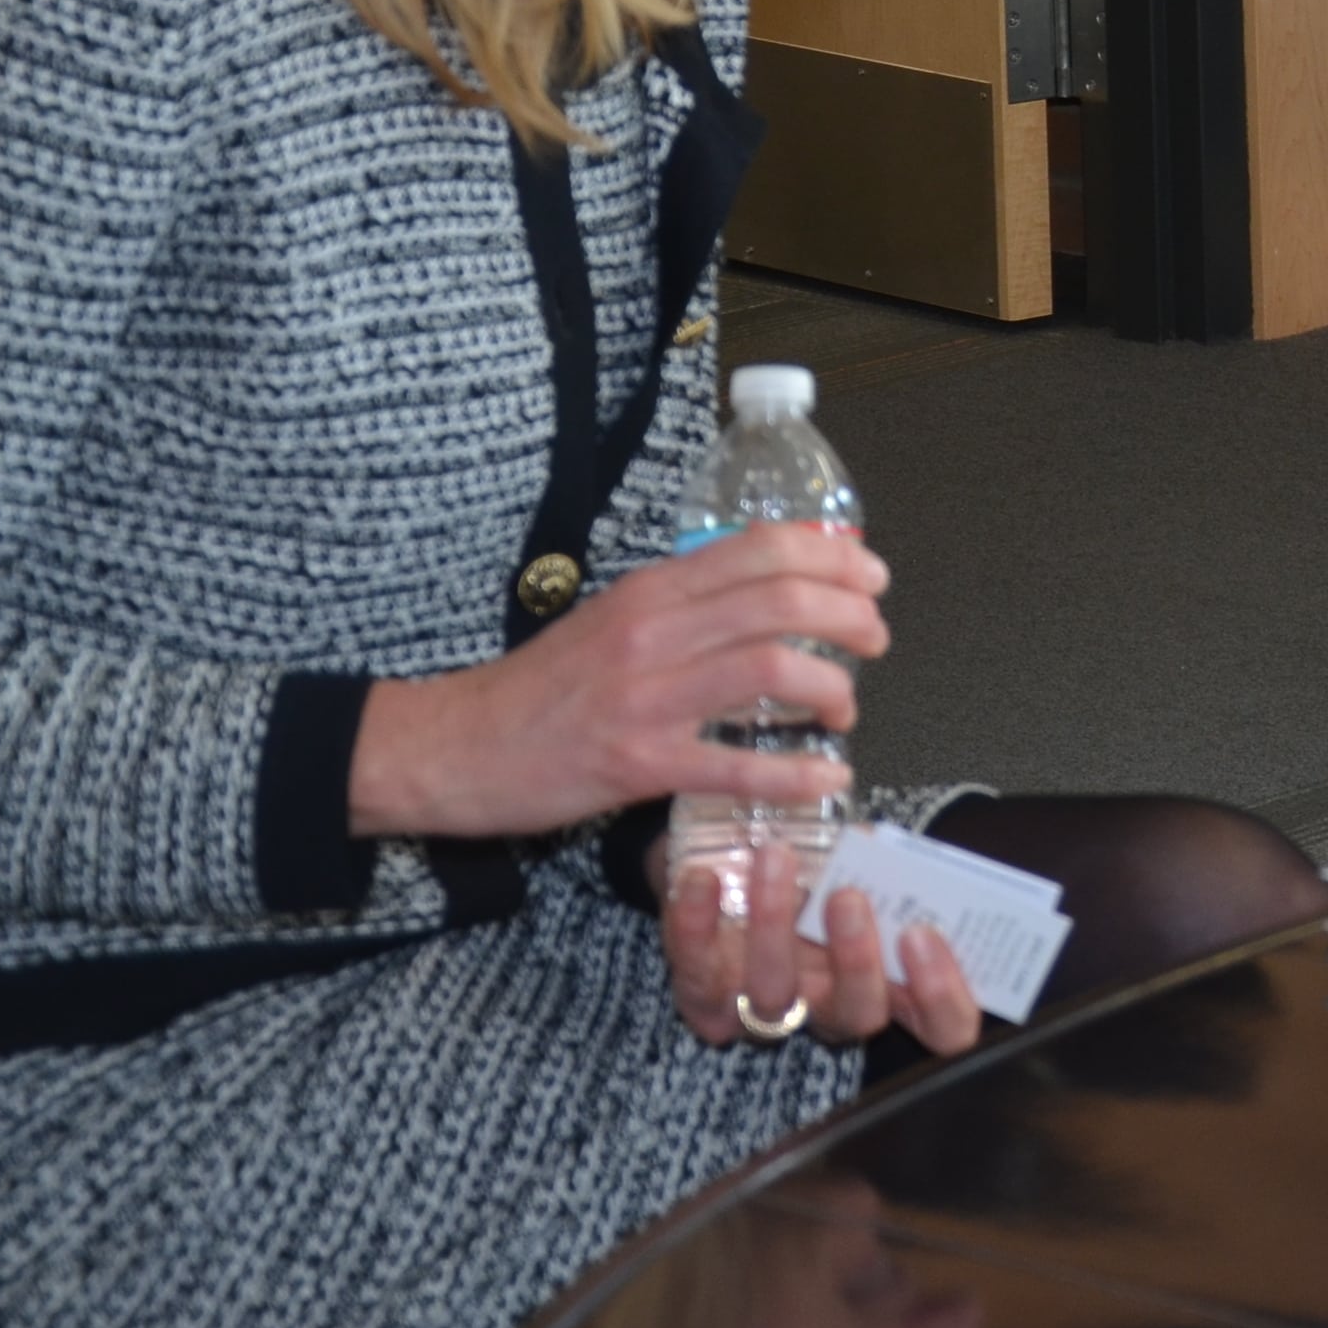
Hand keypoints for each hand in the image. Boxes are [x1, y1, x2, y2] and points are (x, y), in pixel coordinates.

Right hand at [347, 523, 886, 840]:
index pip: (761, 549)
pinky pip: (733, 763)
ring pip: (768, 668)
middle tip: (875, 639)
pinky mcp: (635, 764)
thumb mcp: (614, 618)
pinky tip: (826, 777)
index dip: (833, 556)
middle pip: (781, 601)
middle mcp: (653, 632)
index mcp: (652, 590)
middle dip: (850, 616)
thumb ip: (685, 603)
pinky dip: (793, 772)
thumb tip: (769, 591)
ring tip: (845, 706)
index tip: (870, 575)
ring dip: (830, 686)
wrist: (452, 745)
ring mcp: (645, 698)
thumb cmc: (541, 686)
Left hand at [657, 835, 981, 1057]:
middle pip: (860, 1016)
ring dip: (775, 925)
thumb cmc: (809, 860)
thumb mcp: (856, 853)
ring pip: (774, 995)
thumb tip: (877, 834)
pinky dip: (694, 927)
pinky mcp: (704, 1003)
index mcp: (890, 978)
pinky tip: (700, 880)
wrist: (725, 858)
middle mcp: (834, 1006)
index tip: (923, 933)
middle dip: (856, 961)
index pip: (943, 1024)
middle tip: (848, 896)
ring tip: (775, 857)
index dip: (941, 995)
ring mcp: (767, 1012)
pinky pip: (696, 977)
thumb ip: (878, 856)